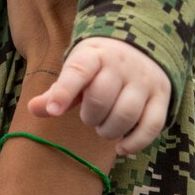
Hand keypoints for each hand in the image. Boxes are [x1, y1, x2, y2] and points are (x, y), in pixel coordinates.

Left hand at [29, 37, 171, 156]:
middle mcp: (121, 65)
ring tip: (103, 128)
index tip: (54, 111)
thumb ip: (57, 93)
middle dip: (90, 117)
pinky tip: (121, 147)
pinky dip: (135, 142)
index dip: (64, 92)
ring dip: (110, 130)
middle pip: (101, 98)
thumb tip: (33, 109)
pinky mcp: (161, 96)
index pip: (78, 71)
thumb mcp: (76, 70)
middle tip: (89, 118)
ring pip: (127, 113)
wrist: (141, 46)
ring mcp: (144, 80)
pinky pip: (151, 125)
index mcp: (94, 56)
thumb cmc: (99, 66)